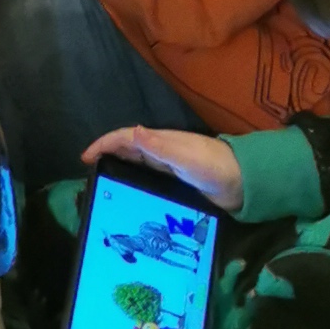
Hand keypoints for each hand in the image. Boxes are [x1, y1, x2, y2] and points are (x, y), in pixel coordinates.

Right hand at [80, 122, 243, 210]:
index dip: (104, 144)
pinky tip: (129, 196)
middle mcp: (162, 153)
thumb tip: (132, 132)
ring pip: (136, 165)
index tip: (85, 157)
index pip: (125, 138)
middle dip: (106, 155)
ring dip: (118, 169)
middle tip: (89, 173)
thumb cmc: (214, 167)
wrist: (244, 183)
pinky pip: (147, 179)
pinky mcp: (177, 184)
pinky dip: (134, 182)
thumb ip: (160, 146)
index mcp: (161, 142)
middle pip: (128, 150)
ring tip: (103, 185)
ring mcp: (170, 168)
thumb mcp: (185, 157)